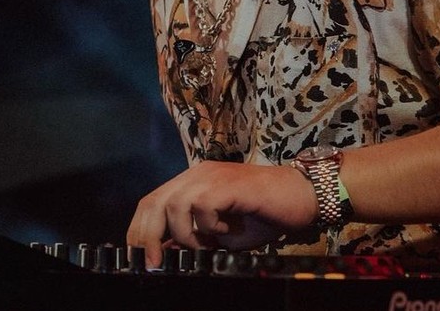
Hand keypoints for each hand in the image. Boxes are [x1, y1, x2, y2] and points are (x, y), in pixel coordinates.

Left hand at [126, 160, 316, 268]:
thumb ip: (194, 238)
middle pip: (154, 202)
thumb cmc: (262, 215)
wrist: (300, 195)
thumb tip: (165, 255)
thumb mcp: (221, 233)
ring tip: (208, 244)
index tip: (139, 259)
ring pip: (175, 205)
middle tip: (155, 265)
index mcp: (191, 182)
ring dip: (186, 234)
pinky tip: (229, 229)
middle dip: (147, 236)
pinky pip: (203, 206)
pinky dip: (210, 225)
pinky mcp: (229, 183)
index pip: (150, 202)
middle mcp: (197, 174)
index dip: (139, 231)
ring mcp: (212, 176)